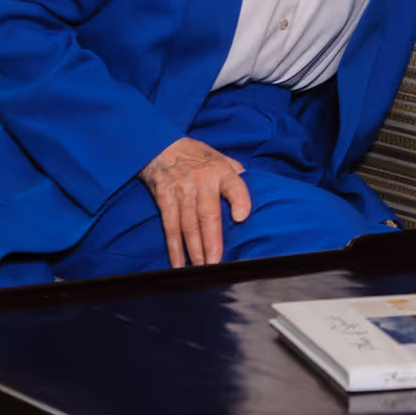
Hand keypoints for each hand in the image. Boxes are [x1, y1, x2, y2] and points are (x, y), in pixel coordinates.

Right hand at [138, 137, 251, 267]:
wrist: (160, 145)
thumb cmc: (197, 156)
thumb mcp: (221, 158)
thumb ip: (236, 176)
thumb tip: (255, 195)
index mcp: (221, 171)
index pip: (234, 185)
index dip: (239, 200)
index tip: (241, 218)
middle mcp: (201, 181)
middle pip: (208, 215)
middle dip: (212, 241)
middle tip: (217, 263)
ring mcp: (181, 191)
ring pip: (188, 225)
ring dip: (194, 249)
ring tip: (201, 268)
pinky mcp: (164, 198)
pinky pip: (170, 226)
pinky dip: (174, 247)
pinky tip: (178, 263)